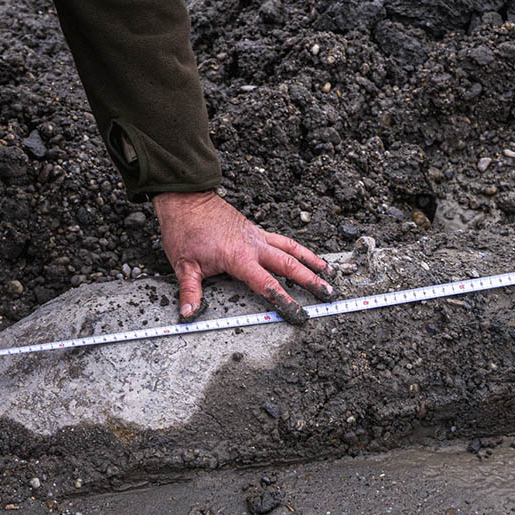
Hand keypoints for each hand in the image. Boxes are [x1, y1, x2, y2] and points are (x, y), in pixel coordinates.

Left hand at [153, 190, 334, 324]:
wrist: (186, 199)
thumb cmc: (184, 230)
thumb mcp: (183, 265)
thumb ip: (190, 291)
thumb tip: (188, 314)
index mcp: (239, 257)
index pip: (267, 284)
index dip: (285, 301)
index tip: (300, 314)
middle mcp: (254, 246)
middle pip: (290, 265)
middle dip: (311, 281)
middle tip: (329, 295)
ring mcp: (257, 236)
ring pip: (292, 249)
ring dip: (312, 261)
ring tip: (330, 273)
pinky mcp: (255, 230)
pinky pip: (283, 240)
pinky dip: (298, 249)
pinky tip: (307, 255)